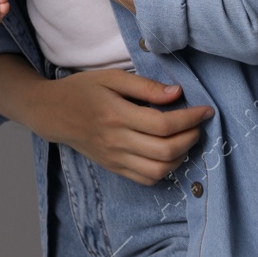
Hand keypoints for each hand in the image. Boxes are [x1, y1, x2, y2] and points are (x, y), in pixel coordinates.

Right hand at [36, 69, 211, 184]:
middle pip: (165, 150)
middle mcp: (116, 140)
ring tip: (187, 138)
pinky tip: (170, 154)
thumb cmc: (82, 89)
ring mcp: (114, 158)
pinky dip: (165, 170)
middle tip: (198, 124)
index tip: (205, 110)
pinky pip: (146, 179)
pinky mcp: (114, 167)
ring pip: (159, 170)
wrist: (52, 113)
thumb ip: (144, 86)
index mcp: (115, 114)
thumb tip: (177, 93)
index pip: (163, 124)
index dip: (190, 118)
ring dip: (181, 157)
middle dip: (191, 137)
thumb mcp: (111, 77)